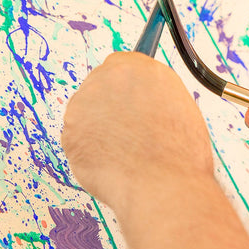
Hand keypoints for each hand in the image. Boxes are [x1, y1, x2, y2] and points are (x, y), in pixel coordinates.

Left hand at [61, 52, 212, 207]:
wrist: (164, 184)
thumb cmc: (179, 152)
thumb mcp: (179, 106)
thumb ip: (155, 94)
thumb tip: (142, 100)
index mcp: (141, 67)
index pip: (122, 65)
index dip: (125, 86)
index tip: (124, 96)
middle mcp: (110, 77)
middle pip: (101, 84)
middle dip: (110, 104)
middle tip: (126, 129)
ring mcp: (85, 102)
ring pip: (87, 111)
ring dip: (98, 126)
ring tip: (124, 150)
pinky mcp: (69, 131)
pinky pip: (77, 138)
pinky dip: (89, 149)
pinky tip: (111, 161)